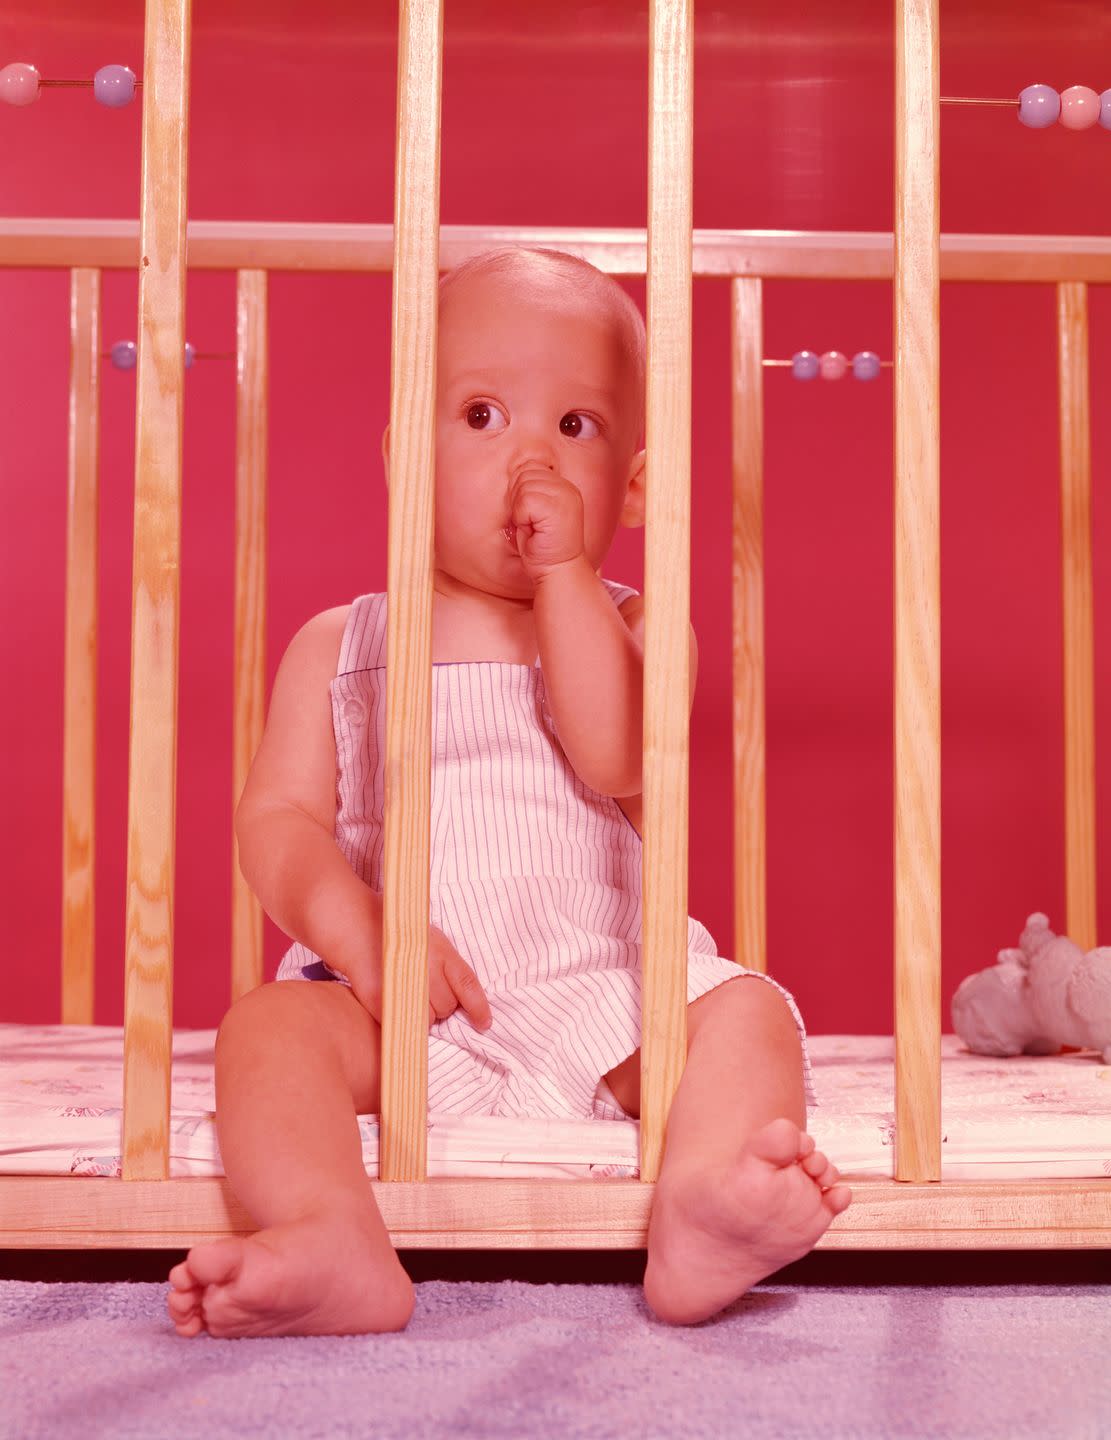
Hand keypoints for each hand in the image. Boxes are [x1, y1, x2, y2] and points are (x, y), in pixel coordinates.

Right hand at [338, 922, 492, 1032]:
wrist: (356, 926)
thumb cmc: (394, 933)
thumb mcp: (428, 938)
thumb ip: (444, 963)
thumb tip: (459, 995)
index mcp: (441, 951)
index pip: (467, 984)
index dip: (479, 1008)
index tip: (485, 1024)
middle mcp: (426, 967)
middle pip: (447, 1006)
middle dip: (441, 1006)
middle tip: (423, 992)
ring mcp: (404, 984)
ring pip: (427, 1019)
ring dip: (421, 1016)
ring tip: (407, 994)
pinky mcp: (383, 999)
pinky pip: (403, 1023)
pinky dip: (401, 1020)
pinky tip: (394, 1002)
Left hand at [506, 466, 585, 583]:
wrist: (557, 571)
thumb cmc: (541, 546)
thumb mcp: (535, 512)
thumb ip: (530, 489)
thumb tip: (514, 471)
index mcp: (564, 486)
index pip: (529, 467)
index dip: (521, 492)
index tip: (532, 516)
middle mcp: (567, 487)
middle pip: (524, 473)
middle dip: (519, 500)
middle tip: (532, 523)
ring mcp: (565, 496)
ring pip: (522, 485)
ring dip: (520, 510)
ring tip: (534, 527)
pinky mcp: (557, 507)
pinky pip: (524, 500)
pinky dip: (522, 517)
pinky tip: (534, 531)